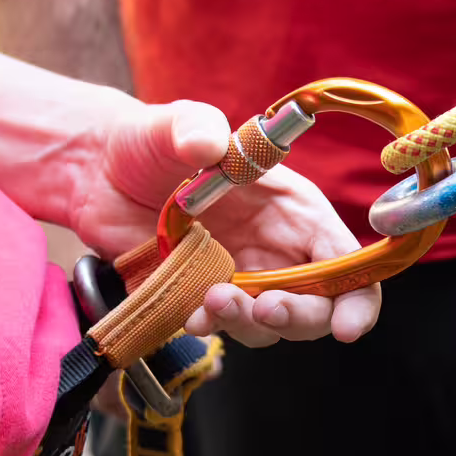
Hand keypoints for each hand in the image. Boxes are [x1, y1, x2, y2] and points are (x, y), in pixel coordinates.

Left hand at [62, 94, 380, 346]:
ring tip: (212, 300)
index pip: (350, 264)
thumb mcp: (175, 125)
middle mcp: (278, 251)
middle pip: (317, 307)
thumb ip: (195, 127)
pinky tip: (189, 314)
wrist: (96, 173)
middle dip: (298, 316)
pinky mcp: (202, 300)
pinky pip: (220, 329)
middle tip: (264, 307)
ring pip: (269, 326)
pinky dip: (210, 329)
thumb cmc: (151, 143)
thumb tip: (208, 144)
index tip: (347, 327)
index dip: (358, 299)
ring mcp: (241, 280)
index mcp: (296, 210)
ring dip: (248, 323)